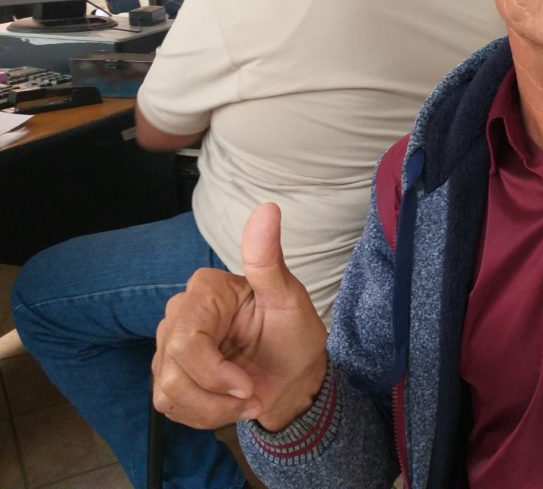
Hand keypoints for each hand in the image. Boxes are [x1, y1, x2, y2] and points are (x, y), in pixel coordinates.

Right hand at [153, 203, 327, 431]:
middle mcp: (181, 312)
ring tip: (245, 400)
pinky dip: (202, 416)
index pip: (187, 340)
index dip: (215, 373)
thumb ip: (268, 259)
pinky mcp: (167, 372)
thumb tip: (268, 209)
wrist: (293, 378)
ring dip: (212, 410)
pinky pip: (167, 404)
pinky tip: (228, 406)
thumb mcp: (290, 299)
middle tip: (252, 394)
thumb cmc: (293, 336)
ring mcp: (169, 345)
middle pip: (174, 368)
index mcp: (207, 289)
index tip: (249, 385)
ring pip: (167, 391)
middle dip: (216, 396)